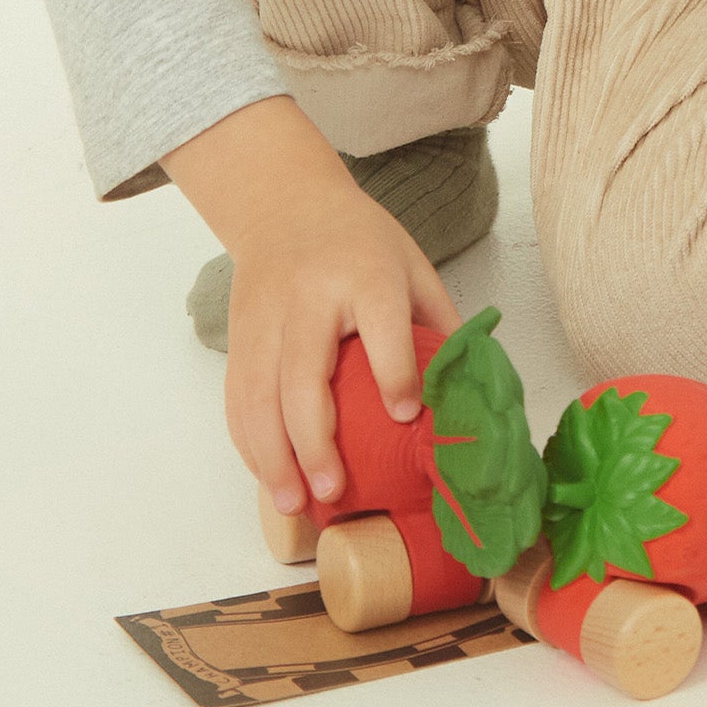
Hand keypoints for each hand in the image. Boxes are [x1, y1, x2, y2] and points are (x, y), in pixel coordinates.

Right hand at [224, 177, 461, 516]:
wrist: (285, 203)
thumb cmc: (361, 242)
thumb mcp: (412, 265)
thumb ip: (438, 322)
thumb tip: (469, 389)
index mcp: (366, 274)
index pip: (380, 324)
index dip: (394, 372)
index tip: (405, 417)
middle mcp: (310, 297)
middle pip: (303, 374)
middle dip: (314, 440)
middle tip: (333, 489)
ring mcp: (267, 318)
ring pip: (258, 395)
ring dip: (271, 456)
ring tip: (294, 503)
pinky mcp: (238, 336)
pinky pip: (237, 398)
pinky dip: (248, 444)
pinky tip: (268, 476)